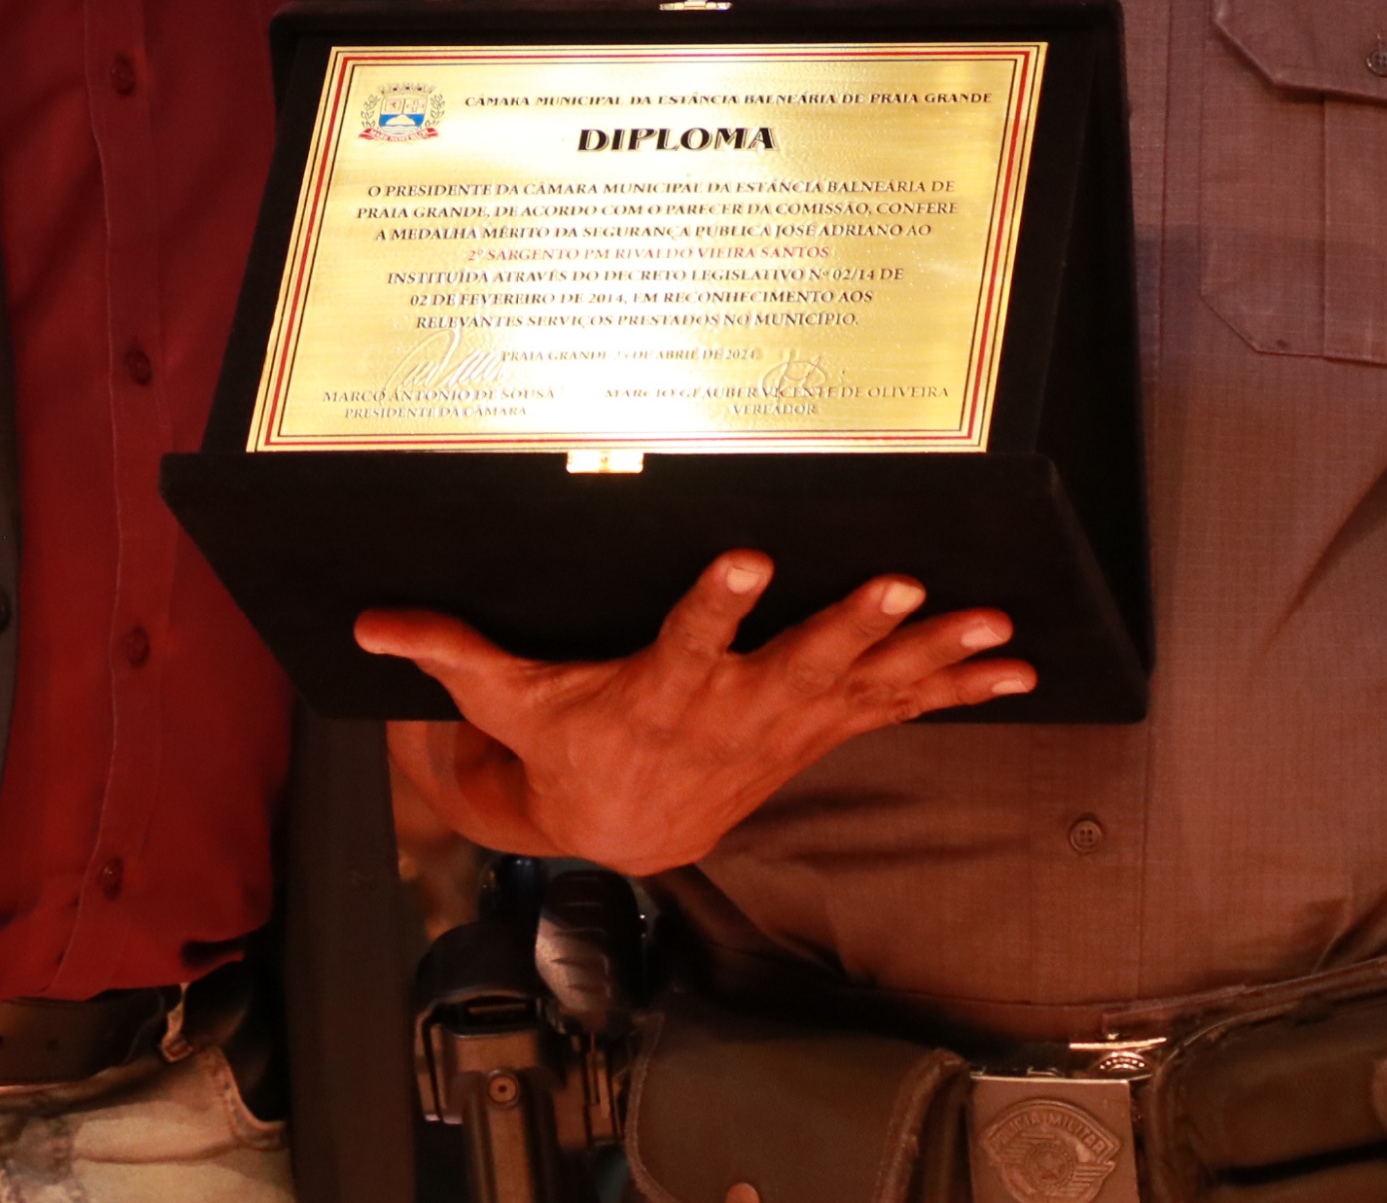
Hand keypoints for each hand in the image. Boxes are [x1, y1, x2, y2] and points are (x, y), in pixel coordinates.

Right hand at [359, 551, 1029, 873]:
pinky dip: (959, 689)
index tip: (744, 559)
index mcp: (662, 688)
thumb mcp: (506, 700)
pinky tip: (1017, 667)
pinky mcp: (817, 730)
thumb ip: (448, 650)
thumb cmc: (568, 745)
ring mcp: (787, 726)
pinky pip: (899, 708)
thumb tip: (368, 622)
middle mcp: (735, 711)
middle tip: (903, 586)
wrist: (618, 828)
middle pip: (801, 665)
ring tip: (993, 626)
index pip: (687, 640)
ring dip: (932, 658)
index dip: (716, 605)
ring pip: (868, 687)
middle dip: (854, 628)